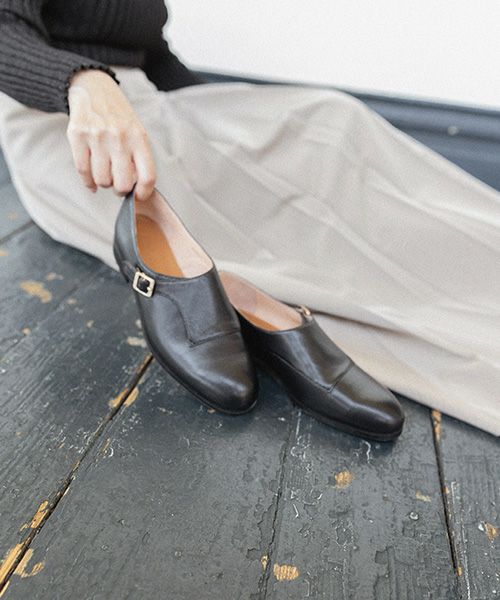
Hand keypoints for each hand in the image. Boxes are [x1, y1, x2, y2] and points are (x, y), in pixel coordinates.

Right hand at [66, 69, 155, 200]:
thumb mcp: (137, 132)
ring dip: (104, 183)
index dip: (144, 192)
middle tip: (118, 185)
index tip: (138, 195)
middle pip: (123, 184)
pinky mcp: (78, 135)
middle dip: (120, 190)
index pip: (148, 176)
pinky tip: (92, 181)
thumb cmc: (118, 117)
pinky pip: (83, 171)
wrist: (93, 88)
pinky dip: (88, 182)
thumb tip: (137, 188)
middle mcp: (120, 137)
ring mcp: (98, 136)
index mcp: (139, 138)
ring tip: (105, 173)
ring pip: (102, 180)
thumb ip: (139, 158)